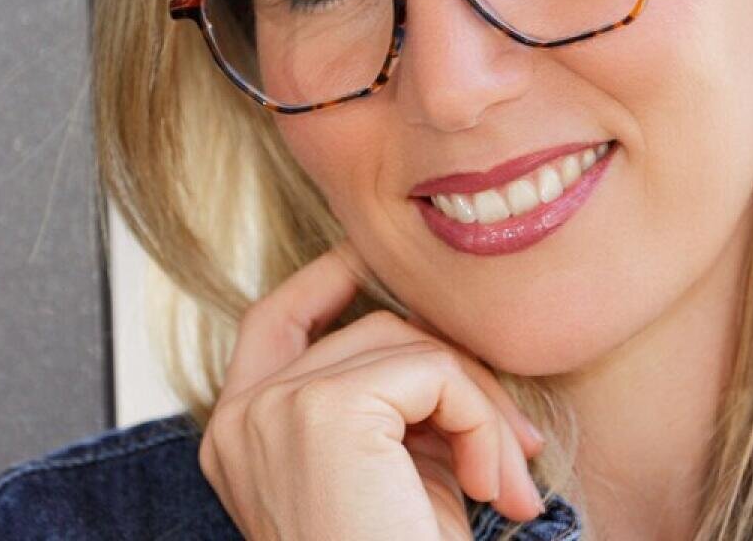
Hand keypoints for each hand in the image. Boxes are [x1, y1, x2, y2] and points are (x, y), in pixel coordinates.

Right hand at [198, 240, 546, 539]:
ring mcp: (273, 408)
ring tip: (504, 488)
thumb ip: (402, 410)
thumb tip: (456, 358)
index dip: (328, 278)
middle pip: (366, 326)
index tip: (378, 261)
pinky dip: (484, 424)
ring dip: (482, 410)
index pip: (273, 319)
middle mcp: (240, 417)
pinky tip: (490, 491)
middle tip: (513, 455)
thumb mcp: (392, 479)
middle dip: (455, 375)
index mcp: (239, 435)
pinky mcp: (322, 408)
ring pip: (411, 345)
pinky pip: (435, 372)